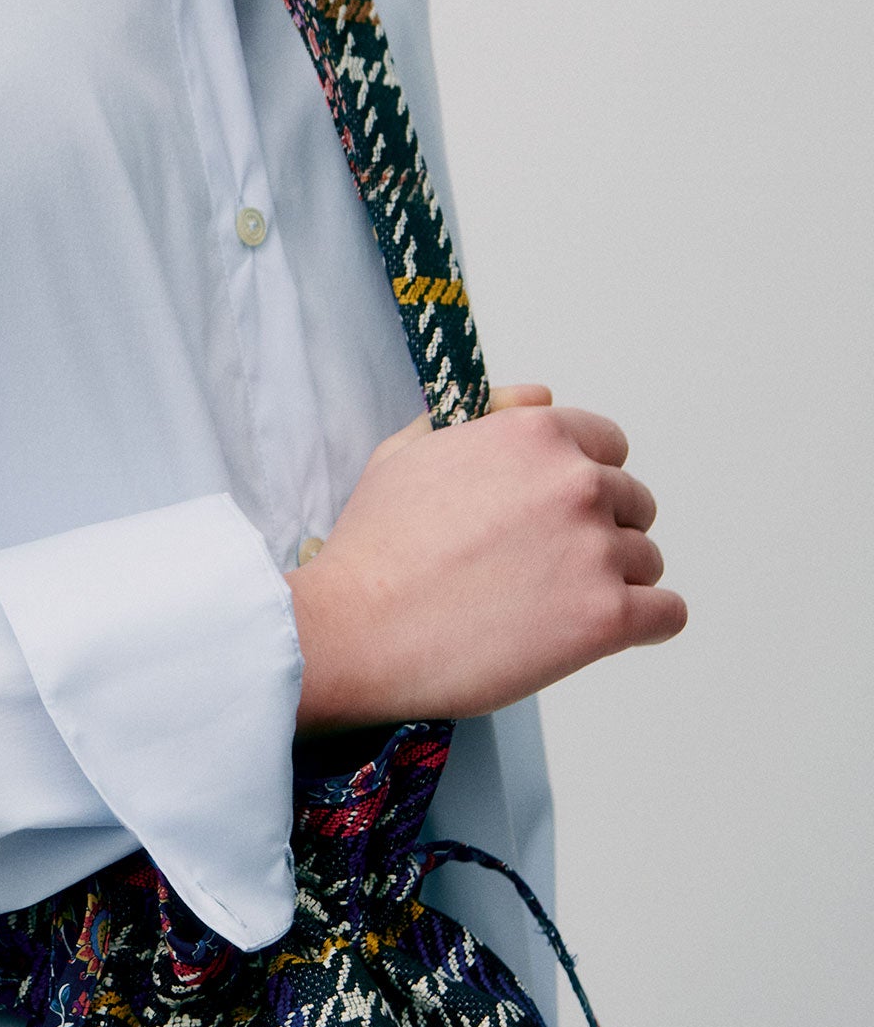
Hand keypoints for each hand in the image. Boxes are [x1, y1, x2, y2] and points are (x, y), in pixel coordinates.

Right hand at [287, 385, 686, 728]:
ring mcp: (596, 550)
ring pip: (648, 561)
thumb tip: (543, 395)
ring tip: (555, 603)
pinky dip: (642, 623)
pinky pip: (667, 614)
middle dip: (600, 530)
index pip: (609, 446)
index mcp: (535, 434)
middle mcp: (576, 482)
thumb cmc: (378, 542)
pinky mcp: (607, 619)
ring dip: (616, 580)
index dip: (582, 478)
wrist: (359, 626)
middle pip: (635, 503)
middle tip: (546, 565)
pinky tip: (596, 631)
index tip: (554, 512)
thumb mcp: (413, 446)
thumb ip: (488, 412)